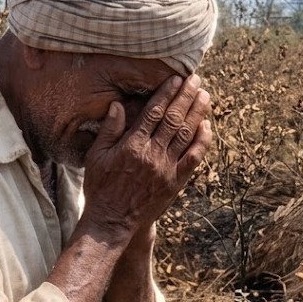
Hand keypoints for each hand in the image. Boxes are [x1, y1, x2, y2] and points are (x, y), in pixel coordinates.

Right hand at [81, 74, 211, 239]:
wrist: (112, 222)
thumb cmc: (100, 188)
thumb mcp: (96, 157)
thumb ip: (109, 130)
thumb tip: (118, 104)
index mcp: (132, 146)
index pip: (153, 113)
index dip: (166, 93)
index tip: (175, 79)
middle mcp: (152, 155)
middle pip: (174, 119)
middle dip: (186, 96)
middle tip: (196, 79)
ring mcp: (166, 169)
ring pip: (187, 135)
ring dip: (198, 113)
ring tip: (204, 96)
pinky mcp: (175, 182)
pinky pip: (193, 158)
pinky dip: (202, 141)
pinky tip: (206, 127)